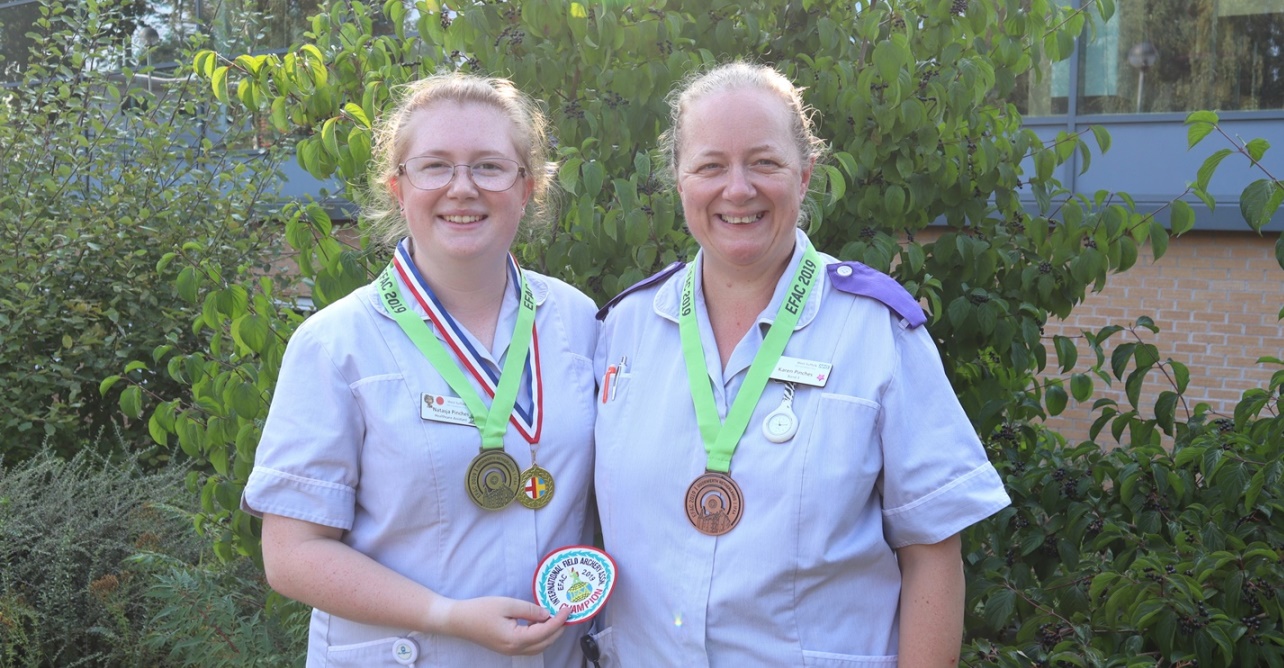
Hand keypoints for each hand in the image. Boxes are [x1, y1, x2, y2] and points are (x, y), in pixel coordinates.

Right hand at [432, 596, 570, 655]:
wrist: (457, 621)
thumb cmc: (479, 610)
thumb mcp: (507, 604)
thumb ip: (529, 609)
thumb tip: (546, 614)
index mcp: (516, 639)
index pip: (546, 631)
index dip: (559, 620)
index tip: (569, 609)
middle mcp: (515, 649)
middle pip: (545, 643)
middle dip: (558, 629)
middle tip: (567, 614)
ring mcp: (510, 651)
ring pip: (538, 647)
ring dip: (550, 635)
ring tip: (557, 619)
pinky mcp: (506, 648)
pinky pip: (529, 646)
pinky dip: (539, 637)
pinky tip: (540, 624)